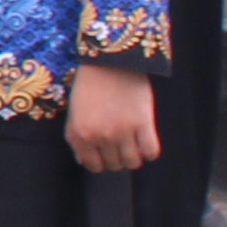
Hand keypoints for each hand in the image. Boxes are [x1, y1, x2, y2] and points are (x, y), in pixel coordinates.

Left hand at [66, 59, 162, 175]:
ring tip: (133, 144)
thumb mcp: (75, 112)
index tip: (105, 154)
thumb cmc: (90, 85)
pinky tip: (145, 140)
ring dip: (134, 156)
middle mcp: (101, 136)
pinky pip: (151, 152)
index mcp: (80, 134)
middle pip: (115, 165)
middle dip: (117, 158)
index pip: (93, 166)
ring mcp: (123, 132)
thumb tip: (84, 161)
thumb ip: (76, 137)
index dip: (100, 162)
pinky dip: (149, 151)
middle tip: (119, 145)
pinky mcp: (143, 124)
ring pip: (133, 162)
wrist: (111, 61)